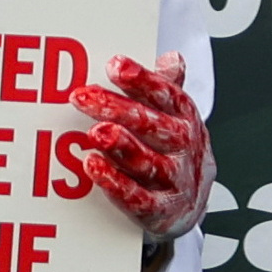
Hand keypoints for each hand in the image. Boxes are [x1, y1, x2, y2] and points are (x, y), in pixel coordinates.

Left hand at [68, 54, 209, 238]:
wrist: (186, 209)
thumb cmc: (172, 156)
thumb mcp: (174, 121)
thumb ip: (167, 90)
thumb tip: (171, 59)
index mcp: (186, 122)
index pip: (168, 96)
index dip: (143, 80)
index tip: (115, 65)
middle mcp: (185, 150)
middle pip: (154, 126)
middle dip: (120, 110)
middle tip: (84, 97)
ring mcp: (176, 182)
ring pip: (150, 162)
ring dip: (122, 147)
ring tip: (96, 132)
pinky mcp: (161, 213)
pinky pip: (139, 199)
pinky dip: (117, 185)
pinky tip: (94, 168)